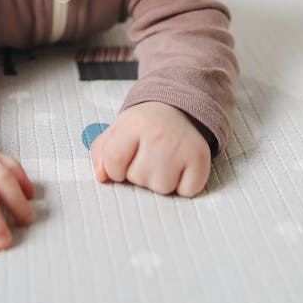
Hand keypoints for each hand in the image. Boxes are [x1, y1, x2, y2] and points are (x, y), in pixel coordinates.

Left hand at [90, 101, 210, 197]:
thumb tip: (101, 177)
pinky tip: (180, 166)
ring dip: (160, 181)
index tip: (124, 160)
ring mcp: (182, 147)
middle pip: (137, 179)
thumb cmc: (144, 126)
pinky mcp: (201, 160)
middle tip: (148, 154)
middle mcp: (159, 133)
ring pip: (161, 189)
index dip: (115, 169)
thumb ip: (101, 153)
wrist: (178, 110)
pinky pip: (186, 192)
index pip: (113, 162)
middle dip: (139, 173)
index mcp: (134, 123)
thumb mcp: (117, 130)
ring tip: (163, 160)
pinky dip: (183, 186)